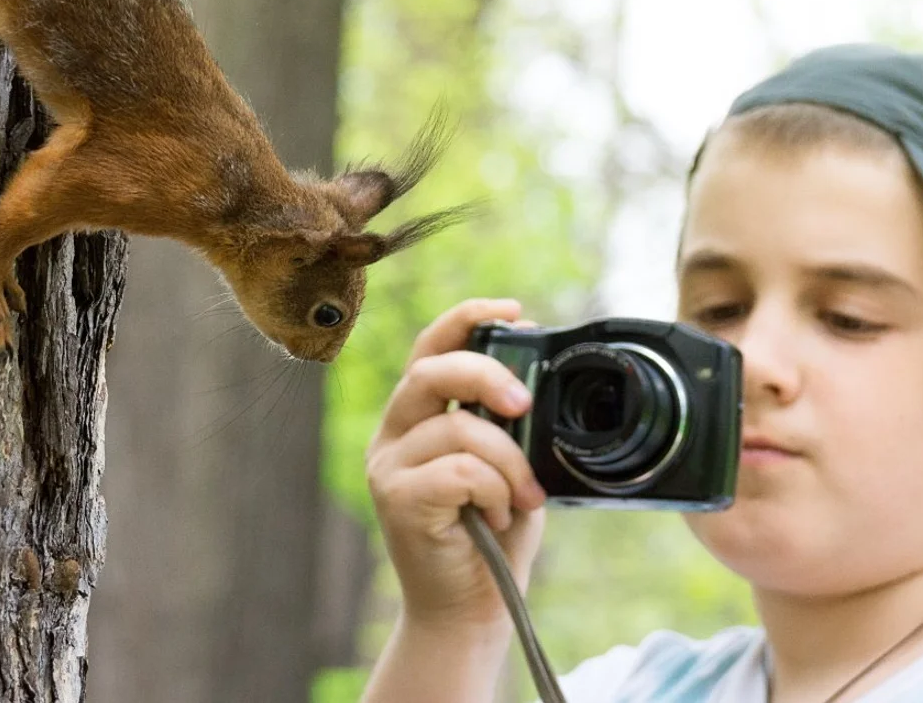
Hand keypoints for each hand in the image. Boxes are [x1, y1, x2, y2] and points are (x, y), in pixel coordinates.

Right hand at [366, 298, 548, 631]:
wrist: (470, 612)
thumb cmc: (491, 540)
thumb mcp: (507, 468)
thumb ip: (507, 426)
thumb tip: (533, 380)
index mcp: (417, 418)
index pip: (430, 347)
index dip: (466, 317)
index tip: (514, 310)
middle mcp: (393, 435)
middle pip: (431, 371)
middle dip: (487, 375)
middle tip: (525, 405)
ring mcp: (389, 467)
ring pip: (458, 428)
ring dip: (509, 462)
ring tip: (524, 496)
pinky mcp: (397, 500)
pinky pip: (459, 470)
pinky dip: (495, 490)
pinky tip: (499, 516)